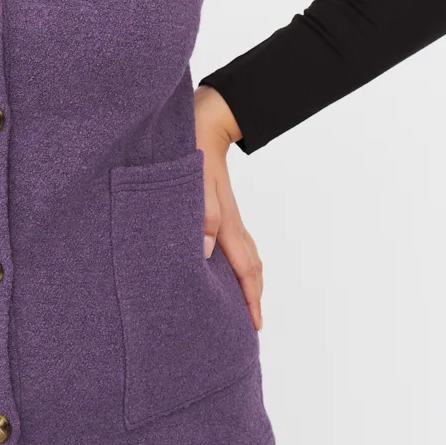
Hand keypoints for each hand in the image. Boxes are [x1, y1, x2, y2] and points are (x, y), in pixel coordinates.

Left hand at [193, 85, 263, 332]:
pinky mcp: (221, 206)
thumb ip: (200, 217)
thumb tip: (205, 252)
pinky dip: (238, 261)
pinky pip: (237, 242)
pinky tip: (226, 264)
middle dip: (253, 296)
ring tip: (245, 301)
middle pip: (250, 266)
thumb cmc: (194, 150)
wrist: (206, 119)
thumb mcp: (191, 183)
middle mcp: (230, 222)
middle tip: (253, 323)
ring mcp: (228, 214)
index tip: (254, 325)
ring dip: (248, 280)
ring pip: (246, 254)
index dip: (249, 299)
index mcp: (225, 222)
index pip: (243, 269)